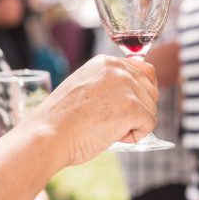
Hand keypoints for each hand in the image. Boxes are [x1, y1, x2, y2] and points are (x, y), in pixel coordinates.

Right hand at [22, 55, 157, 166]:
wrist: (47, 135)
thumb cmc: (61, 120)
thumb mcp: (85, 88)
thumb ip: (108, 85)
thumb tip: (134, 95)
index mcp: (106, 62)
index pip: (144, 71)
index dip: (139, 94)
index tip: (123, 107)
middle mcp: (118, 69)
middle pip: (151, 92)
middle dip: (137, 111)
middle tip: (109, 121)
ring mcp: (126, 86)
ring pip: (151, 110)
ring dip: (133, 125)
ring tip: (105, 128)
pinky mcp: (132, 107)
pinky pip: (149, 125)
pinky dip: (135, 136)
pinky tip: (112, 136)